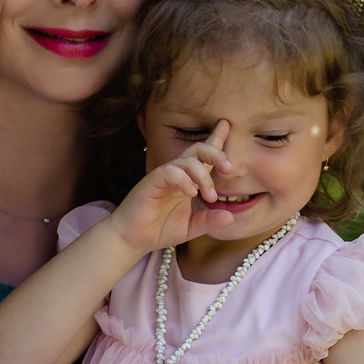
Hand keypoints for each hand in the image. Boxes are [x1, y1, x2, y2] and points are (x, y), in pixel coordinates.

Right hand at [110, 120, 247, 252]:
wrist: (133, 239)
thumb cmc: (159, 229)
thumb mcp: (190, 228)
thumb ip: (208, 221)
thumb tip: (230, 217)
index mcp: (188, 180)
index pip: (203, 156)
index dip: (215, 139)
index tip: (226, 124)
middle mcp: (177, 173)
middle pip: (198, 149)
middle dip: (216, 153)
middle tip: (229, 169)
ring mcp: (164, 176)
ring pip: (186, 160)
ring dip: (203, 175)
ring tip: (209, 196)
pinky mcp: (151, 181)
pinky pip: (170, 171)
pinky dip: (183, 179)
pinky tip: (191, 193)